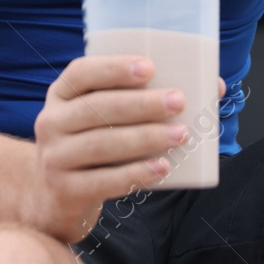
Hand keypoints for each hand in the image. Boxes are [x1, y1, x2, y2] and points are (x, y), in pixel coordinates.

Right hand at [21, 55, 204, 243]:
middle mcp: (50, 122)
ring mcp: (54, 158)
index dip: (114, 67)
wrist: (54, 196)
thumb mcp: (102, 115)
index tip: (149, 67)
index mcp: (61, 93)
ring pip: (103, 144)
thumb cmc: (93, 142)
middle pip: (97, 108)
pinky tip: (162, 167)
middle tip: (178, 102)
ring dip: (145, 138)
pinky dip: (136, 173)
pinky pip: (104, 181)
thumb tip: (213, 87)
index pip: (82, 72)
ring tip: (181, 135)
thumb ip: (143, 96)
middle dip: (141, 104)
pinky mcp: (65, 191)